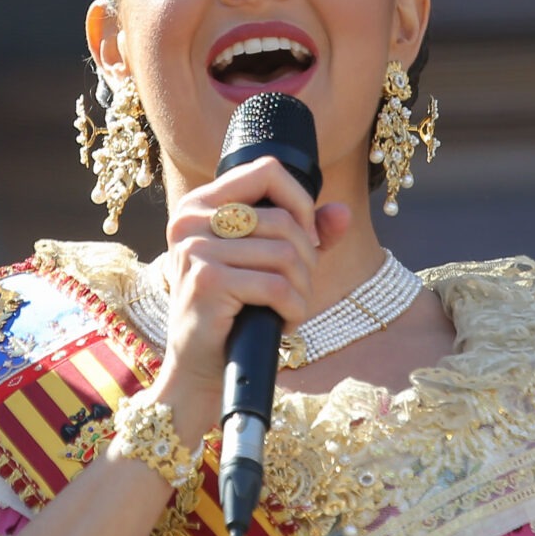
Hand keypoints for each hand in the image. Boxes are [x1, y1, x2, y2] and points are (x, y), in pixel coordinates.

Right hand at [153, 158, 347, 440]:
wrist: (199, 365)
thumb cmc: (235, 310)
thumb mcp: (268, 263)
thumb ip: (306, 233)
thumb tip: (343, 212)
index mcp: (201, 203)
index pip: (266, 170)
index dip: (299, 201)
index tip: (306, 237)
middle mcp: (191, 218)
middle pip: (282, 218)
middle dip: (306, 258)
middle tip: (299, 287)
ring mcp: (195, 248)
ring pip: (285, 253)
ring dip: (302, 288)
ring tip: (291, 307)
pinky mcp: (207, 281)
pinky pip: (276, 285)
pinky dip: (293, 308)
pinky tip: (284, 322)